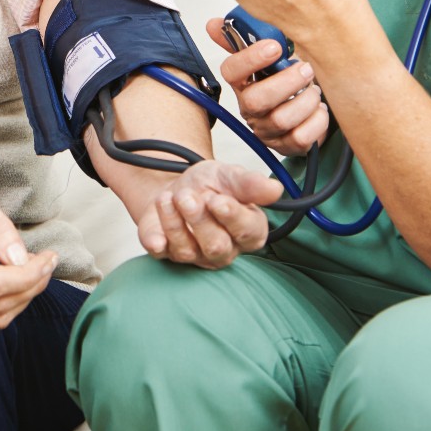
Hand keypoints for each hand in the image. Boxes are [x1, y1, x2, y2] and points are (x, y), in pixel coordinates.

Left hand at [135, 160, 283, 268]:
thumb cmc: (211, 185)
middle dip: (199, 220)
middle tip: (187, 196)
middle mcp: (225, 249)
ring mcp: (195, 255)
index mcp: (248, 230)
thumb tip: (275, 189)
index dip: (232, 217)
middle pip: (216, 246)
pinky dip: (156, 242)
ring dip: (175, 221)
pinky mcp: (167, 253)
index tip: (218, 200)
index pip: (247, 232)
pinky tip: (155, 234)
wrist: (178, 186)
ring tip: (169, 196)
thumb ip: (250, 184)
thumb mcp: (230, 176)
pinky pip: (161, 252)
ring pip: (187, 250)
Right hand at [206, 18, 328, 156]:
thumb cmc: (286, 82)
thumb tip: (213, 24)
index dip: (250, 58)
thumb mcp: (269, 58)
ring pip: (281, 119)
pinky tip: (320, 110)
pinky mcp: (287, 146)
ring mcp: (267, 130)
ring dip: (305, 101)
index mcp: (242, 84)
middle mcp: (250, 108)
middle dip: (285, 83)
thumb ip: (245, 40)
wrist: (309, 110)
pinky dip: (317, 120)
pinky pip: (302, 137)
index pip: (231, 72)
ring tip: (315, 90)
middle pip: (255, 100)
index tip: (274, 46)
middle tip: (306, 69)